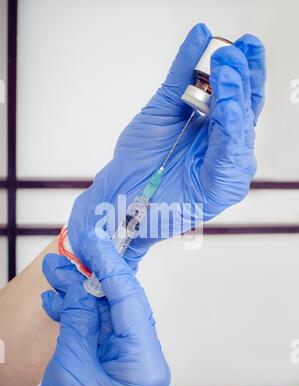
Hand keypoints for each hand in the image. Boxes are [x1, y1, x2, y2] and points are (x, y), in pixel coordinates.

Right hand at [34, 230, 169, 385]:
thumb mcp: (73, 369)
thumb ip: (79, 323)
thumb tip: (80, 288)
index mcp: (144, 360)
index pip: (130, 299)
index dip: (110, 266)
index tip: (96, 242)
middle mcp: (142, 356)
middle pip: (119, 302)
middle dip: (90, 277)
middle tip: (67, 256)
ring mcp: (128, 359)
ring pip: (105, 312)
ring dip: (79, 294)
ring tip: (54, 274)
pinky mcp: (112, 361)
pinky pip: (97, 329)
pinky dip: (76, 315)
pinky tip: (56, 302)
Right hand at [68, 23, 265, 270]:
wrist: (120, 210)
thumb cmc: (163, 212)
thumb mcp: (205, 192)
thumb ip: (225, 158)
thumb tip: (232, 118)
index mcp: (230, 165)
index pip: (243, 131)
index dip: (239, 109)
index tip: (230, 94)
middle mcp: (216, 139)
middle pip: (238, 102)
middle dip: (238, 80)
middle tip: (233, 59)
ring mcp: (192, 122)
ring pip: (215, 87)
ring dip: (225, 66)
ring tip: (229, 48)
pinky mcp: (167, 110)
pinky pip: (180, 81)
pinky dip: (188, 58)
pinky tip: (200, 36)